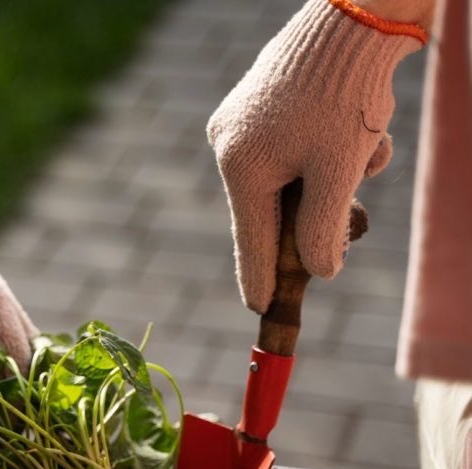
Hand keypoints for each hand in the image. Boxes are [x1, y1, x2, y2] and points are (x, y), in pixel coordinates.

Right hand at [207, 0, 424, 312]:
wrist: (355, 16)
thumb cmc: (345, 95)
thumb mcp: (339, 173)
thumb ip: (323, 230)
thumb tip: (320, 272)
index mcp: (240, 167)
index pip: (250, 241)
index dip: (260, 280)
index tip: (261, 310)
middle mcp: (231, 146)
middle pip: (274, 207)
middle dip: (320, 211)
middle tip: (354, 219)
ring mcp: (243, 123)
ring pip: (294, 176)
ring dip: (336, 175)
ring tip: (365, 147)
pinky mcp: (262, 105)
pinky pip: (297, 147)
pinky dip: (331, 149)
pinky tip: (359, 127)